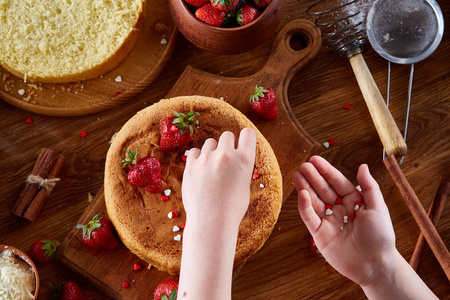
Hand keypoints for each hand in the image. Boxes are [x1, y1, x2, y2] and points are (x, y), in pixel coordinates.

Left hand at [182, 128, 256, 230]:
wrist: (211, 223)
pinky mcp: (191, 165)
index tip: (241, 145)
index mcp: (245, 160)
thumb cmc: (232, 209)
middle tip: (226, 160)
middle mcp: (226, 155)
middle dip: (227, 145)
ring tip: (212, 169)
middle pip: (227, 135)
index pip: (248, 134)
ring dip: (212, 151)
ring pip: (210, 142)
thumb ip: (240, 167)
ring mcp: (207, 159)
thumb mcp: (244, 185)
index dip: (244, 139)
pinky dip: (199, 158)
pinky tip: (201, 171)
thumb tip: (235, 158)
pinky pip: (196, 151)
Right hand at [293, 156, 396, 285]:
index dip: (326, 171)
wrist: (375, 265)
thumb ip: (369, 186)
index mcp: (353, 201)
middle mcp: (339, 209)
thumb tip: (362, 166)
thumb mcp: (378, 208)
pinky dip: (304, 206)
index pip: (337, 182)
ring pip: (313, 201)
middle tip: (303, 166)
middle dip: (313, 177)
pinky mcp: (319, 234)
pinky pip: (309, 217)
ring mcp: (327, 221)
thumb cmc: (380, 237)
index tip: (315, 159)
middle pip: (323, 190)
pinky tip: (302, 194)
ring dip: (305, 188)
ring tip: (297, 175)